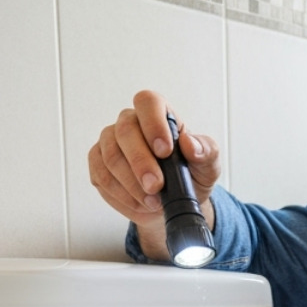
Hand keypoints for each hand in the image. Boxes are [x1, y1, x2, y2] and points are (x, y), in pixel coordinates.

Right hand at [88, 90, 219, 257]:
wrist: (174, 204)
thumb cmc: (190, 177)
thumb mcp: (208, 166)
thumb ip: (205, 151)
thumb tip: (190, 144)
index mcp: (159, 115)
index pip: (148, 102)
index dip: (153, 124)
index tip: (165, 151)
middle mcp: (130, 123)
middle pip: (125, 130)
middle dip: (140, 162)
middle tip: (156, 186)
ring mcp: (110, 142)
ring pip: (110, 156)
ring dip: (132, 184)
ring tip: (152, 201)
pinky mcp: (98, 164)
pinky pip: (101, 176)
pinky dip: (121, 195)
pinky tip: (138, 202)